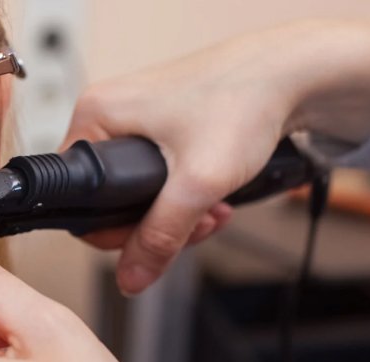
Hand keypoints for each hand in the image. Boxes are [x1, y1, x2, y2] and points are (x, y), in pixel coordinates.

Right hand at [65, 19, 369, 295]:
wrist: (292, 74)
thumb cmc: (243, 101)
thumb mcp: (197, 182)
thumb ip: (160, 236)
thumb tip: (130, 279)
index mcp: (95, 116)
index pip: (77, 196)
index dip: (113, 230)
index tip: (153, 237)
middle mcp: (107, 114)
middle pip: (107, 199)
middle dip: (154, 223)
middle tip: (194, 225)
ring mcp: (133, 119)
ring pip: (135, 192)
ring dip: (176, 213)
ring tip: (213, 211)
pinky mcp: (159, 125)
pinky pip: (156, 176)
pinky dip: (184, 194)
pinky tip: (214, 197)